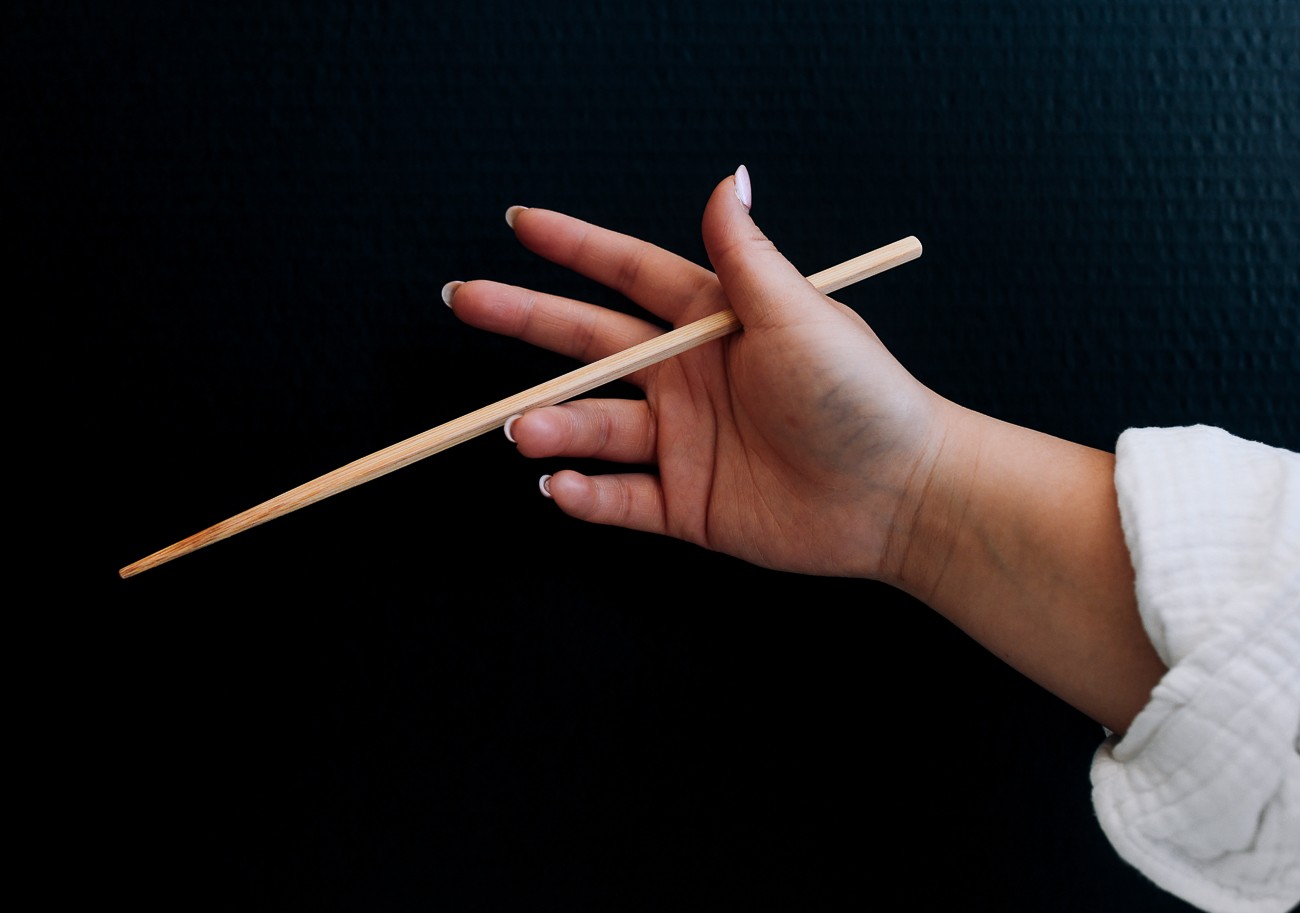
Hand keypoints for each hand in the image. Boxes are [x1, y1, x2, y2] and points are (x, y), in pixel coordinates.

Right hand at [445, 168, 948, 581]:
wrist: (898, 497)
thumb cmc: (858, 397)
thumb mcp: (798, 314)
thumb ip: (745, 256)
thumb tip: (727, 177)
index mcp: (712, 324)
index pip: (629, 275)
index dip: (574, 248)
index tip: (520, 223)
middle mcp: (689, 378)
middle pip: (591, 345)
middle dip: (527, 321)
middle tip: (467, 301)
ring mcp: (684, 443)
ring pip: (596, 428)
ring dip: (554, 426)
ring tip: (524, 430)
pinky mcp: (687, 505)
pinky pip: (621, 499)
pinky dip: (586, 496)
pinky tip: (563, 488)